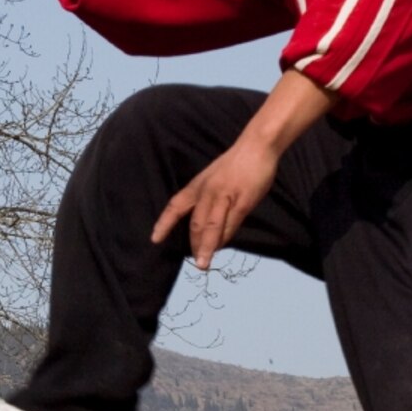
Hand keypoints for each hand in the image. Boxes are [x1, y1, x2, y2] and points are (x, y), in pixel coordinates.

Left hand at [152, 132, 283, 269]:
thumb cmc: (235, 164)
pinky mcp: (242, 201)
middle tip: (195, 261)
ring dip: (207, 247)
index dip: (165, 224)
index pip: (175, 206)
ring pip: (212, 227)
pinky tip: (222, 247)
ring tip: (203, 263)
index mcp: (197, 185)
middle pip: (196, 223)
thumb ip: (207, 198)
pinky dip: (225, 238)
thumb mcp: (212, 179)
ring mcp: (225, 197)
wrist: (256, 147)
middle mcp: (207, 192)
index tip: (155, 239)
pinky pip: (231, 224)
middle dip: (194, 245)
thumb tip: (205, 223)